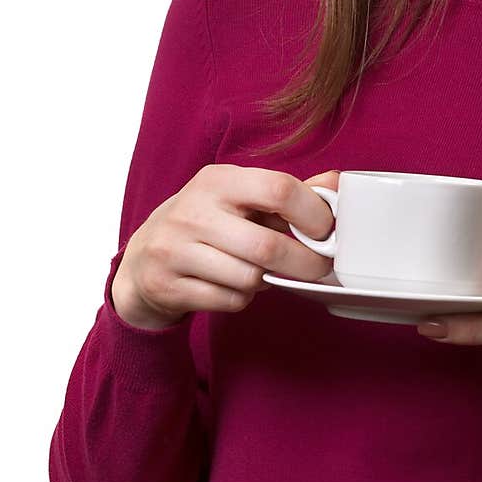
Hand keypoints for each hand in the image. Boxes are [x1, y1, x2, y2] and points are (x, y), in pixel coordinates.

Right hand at [112, 166, 340, 330]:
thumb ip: (290, 192)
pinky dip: (243, 298)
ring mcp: (175, 249)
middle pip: (268, 246)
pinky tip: (234, 284)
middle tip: (318, 267)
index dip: (313, 214)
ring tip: (261, 270)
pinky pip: (229, 301)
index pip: (279, 188)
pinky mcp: (167, 285)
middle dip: (304, 262)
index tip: (325, 231)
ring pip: (250, 278)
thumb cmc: (208, 222)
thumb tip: (337, 183)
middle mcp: (193, 211)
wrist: (144, 257)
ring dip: (268, 281)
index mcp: (218, 180)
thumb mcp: (241, 197)